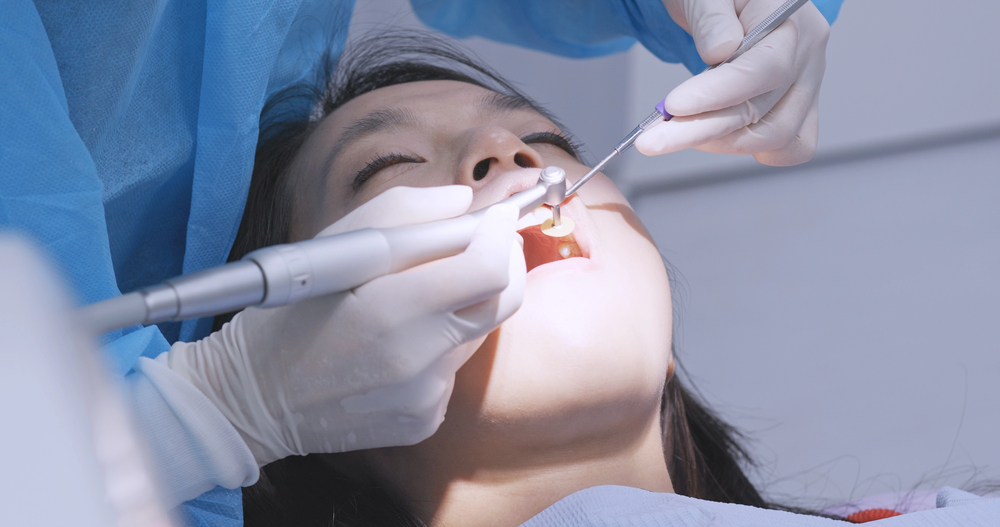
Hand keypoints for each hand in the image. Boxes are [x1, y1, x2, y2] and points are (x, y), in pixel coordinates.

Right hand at [164, 186, 525, 464]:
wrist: (251, 400)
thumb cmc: (285, 316)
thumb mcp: (330, 248)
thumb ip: (402, 214)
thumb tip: (464, 201)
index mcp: (388, 310)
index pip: (487, 269)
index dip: (500, 235)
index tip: (496, 216)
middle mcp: (416, 360)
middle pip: (502, 301)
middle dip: (502, 263)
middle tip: (484, 242)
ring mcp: (425, 396)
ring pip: (479, 333)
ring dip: (465, 303)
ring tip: (416, 296)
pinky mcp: (425, 419)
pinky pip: (454, 369)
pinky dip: (441, 345)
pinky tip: (398, 344)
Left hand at [637, 0, 830, 165]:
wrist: (724, 1)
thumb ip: (713, 16)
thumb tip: (720, 51)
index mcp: (792, 23)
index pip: (766, 69)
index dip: (718, 94)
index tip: (674, 106)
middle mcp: (807, 59)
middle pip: (764, 113)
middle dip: (701, 130)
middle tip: (651, 139)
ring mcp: (805, 87)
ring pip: (775, 138)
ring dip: (717, 143)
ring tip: (673, 132)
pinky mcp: (794, 109)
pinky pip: (785, 147)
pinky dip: (746, 148)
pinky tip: (709, 137)